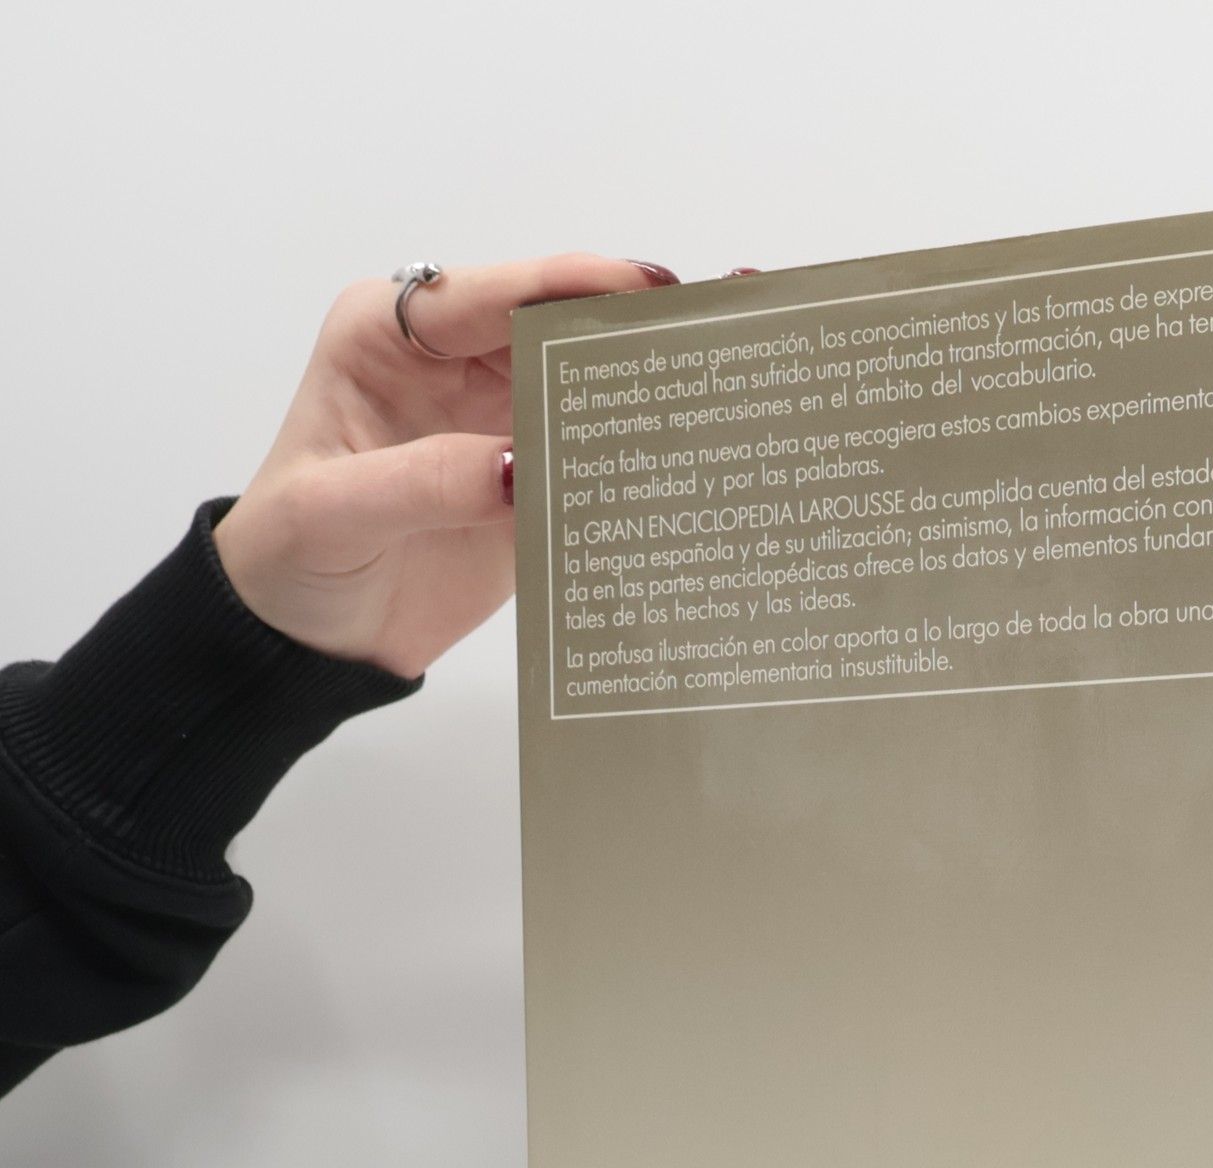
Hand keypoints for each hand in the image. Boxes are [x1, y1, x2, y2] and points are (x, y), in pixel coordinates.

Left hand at [214, 255, 677, 679]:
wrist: (307, 642)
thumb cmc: (291, 558)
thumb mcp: (336, 513)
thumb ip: (425, 481)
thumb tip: (519, 467)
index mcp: (393, 337)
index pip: (494, 293)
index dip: (573, 284)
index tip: (649, 292)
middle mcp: (455, 369)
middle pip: (557, 333)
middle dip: (630, 334)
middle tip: (714, 338)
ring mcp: (500, 429)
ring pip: (588, 397)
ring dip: (648, 400)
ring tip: (725, 395)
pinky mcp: (533, 492)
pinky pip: (594, 469)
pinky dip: (640, 469)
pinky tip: (696, 467)